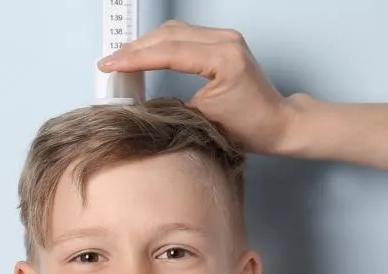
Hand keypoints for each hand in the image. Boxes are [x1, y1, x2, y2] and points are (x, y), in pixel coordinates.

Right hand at [98, 21, 297, 154]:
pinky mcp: (224, 41)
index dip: (134, 58)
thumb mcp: (203, 120)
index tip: (109, 65)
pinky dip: (162, 43)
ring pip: (175, 30)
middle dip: (135, 48)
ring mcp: (226, 37)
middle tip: (109, 62)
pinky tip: (145, 53)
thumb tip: (141, 101)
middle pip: (169, 35)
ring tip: (122, 58)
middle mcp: (226, 41)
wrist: (278, 124)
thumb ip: (172, 104)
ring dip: (146, 43)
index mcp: (223, 59)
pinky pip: (186, 34)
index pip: (169, 52)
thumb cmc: (249, 128)